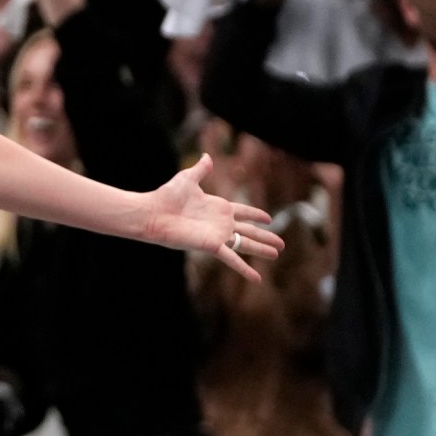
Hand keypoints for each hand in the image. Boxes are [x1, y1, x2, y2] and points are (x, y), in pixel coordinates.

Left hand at [140, 154, 283, 280]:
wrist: (154, 213)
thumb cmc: (168, 196)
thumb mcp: (188, 178)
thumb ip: (201, 169)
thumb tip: (207, 156)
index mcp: (218, 207)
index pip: (243, 212)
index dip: (256, 215)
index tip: (269, 219)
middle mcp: (221, 223)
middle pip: (249, 231)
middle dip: (265, 237)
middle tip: (281, 244)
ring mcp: (218, 235)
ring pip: (246, 244)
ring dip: (262, 250)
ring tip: (276, 254)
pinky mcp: (212, 246)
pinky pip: (232, 259)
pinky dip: (245, 269)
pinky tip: (257, 278)